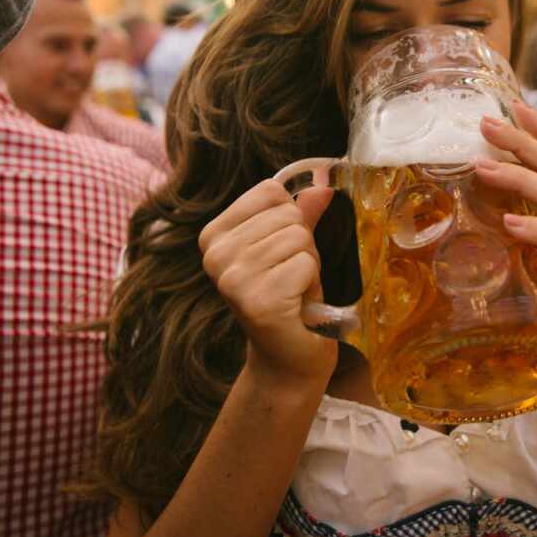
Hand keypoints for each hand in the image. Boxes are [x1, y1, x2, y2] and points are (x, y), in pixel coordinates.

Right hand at [199, 180, 336, 384]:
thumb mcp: (291, 246)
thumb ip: (302, 213)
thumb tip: (323, 181)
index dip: (289, 218)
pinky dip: (311, 282)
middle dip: (302, 244)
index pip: (269, 192)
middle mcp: (215, 255)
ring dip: (308, 264)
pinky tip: (296, 303)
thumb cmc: (289, 295)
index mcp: (213, 235)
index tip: (279, 251)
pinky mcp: (259, 300)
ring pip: (299, 237)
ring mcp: (234, 279)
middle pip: (288, 215)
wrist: (288, 356)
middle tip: (290, 276)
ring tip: (293, 290)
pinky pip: (306, 264)